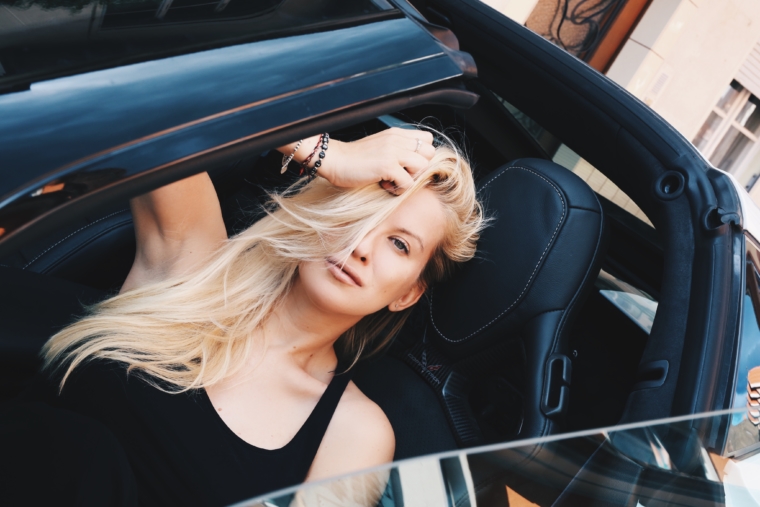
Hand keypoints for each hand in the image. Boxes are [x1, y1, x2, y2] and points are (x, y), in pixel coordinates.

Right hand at [319, 128, 434, 193]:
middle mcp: (397, 139)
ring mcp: (393, 151)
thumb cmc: (355, 159)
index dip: (421, 155)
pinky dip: (398, 189)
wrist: (334, 160)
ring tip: (392, 180)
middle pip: (430, 153)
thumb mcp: (380, 147)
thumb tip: (414, 164)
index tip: (406, 165)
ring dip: (410, 178)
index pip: (427, 140)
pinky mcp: (387, 165)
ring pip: (423, 167)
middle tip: (402, 174)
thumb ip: (397, 149)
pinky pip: (408, 182)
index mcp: (397, 133)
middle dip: (419, 167)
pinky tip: (384, 185)